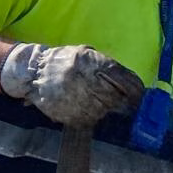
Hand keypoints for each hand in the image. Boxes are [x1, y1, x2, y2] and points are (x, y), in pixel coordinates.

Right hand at [0, 44, 143, 126]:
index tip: (140, 96)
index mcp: (89, 61)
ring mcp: (76, 98)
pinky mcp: (69, 113)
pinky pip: (89, 119)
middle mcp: (84, 79)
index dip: (136, 90)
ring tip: (92, 99)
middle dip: (123, 101)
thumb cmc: (62, 61)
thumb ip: (105, 65)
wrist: (32, 72)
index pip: (124, 79)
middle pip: (117, 97)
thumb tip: (132, 82)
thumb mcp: (83, 54)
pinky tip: (81, 105)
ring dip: (104, 107)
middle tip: (122, 102)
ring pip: (104, 110)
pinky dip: (89, 114)